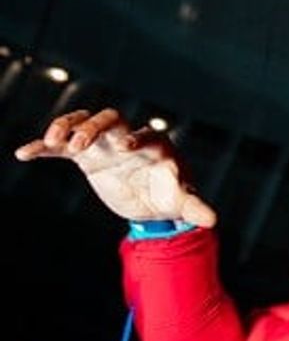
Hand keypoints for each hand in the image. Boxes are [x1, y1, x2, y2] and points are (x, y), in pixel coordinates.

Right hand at [14, 108, 216, 227]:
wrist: (152, 204)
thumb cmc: (170, 196)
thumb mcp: (181, 202)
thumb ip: (194, 207)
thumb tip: (213, 221)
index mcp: (154, 146)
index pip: (144, 134)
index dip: (135, 137)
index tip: (125, 147)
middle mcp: (127, 139)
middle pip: (110, 119)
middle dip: (94, 127)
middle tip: (79, 144)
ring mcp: (104, 146)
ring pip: (83, 123)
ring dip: (66, 127)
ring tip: (50, 142)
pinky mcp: (86, 158)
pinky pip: (61, 147)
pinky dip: (43, 147)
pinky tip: (24, 153)